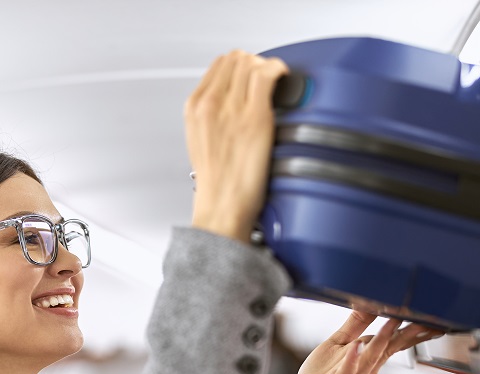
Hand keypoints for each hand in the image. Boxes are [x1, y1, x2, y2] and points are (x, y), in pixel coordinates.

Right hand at [185, 50, 288, 242]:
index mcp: (195, 108)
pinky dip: (279, 71)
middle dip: (254, 64)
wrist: (222, 207)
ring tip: (276, 83)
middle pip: (236, 59)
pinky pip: (268, 74)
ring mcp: (233, 108)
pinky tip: (284, 80)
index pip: (218, 65)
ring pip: (251, 62)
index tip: (250, 76)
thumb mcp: (199, 142)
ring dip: (267, 67)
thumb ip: (211, 116)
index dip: (239, 67)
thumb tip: (231, 102)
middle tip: (266, 80)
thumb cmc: (216, 184)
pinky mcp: (255, 117)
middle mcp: (211, 103)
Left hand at [289, 312, 442, 373]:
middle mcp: (366, 368)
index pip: (395, 340)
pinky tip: (356, 347)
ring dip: (381, 341)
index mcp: (369, 357)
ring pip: (370, 358)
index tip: (432, 316)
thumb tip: (371, 301)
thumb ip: (355, 324)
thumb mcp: (339, 344)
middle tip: (428, 320)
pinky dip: (351, 360)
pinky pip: (345, 372)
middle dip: (408, 335)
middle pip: (390, 349)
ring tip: (392, 323)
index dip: (413, 329)